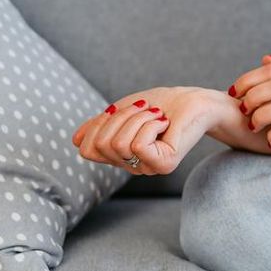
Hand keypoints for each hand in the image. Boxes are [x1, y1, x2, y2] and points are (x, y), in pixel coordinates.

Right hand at [71, 86, 223, 174]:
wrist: (196, 101)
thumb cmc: (163, 104)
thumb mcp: (122, 111)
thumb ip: (100, 125)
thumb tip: (75, 141)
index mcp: (120, 155)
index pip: (87, 149)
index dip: (97, 125)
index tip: (121, 109)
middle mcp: (132, 167)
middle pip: (101, 144)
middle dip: (120, 117)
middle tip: (145, 110)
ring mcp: (147, 168)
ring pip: (118, 144)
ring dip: (137, 119)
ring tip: (156, 115)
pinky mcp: (163, 165)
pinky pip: (137, 145)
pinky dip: (149, 124)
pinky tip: (164, 123)